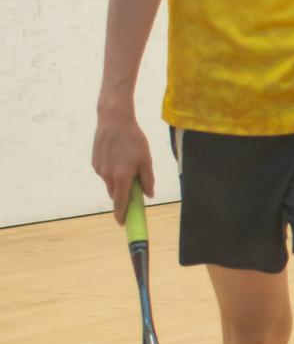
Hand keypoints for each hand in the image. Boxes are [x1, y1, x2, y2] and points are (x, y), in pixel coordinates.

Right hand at [92, 103, 152, 217]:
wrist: (113, 120)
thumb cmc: (133, 139)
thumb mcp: (146, 159)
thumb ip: (147, 180)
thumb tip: (149, 195)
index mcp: (122, 176)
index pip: (121, 202)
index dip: (122, 214)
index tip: (123, 223)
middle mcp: (108, 175)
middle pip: (115, 195)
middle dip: (123, 196)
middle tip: (134, 190)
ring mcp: (100, 169)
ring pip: (110, 184)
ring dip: (118, 182)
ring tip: (127, 164)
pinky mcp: (95, 163)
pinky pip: (105, 174)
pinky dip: (112, 172)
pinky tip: (118, 157)